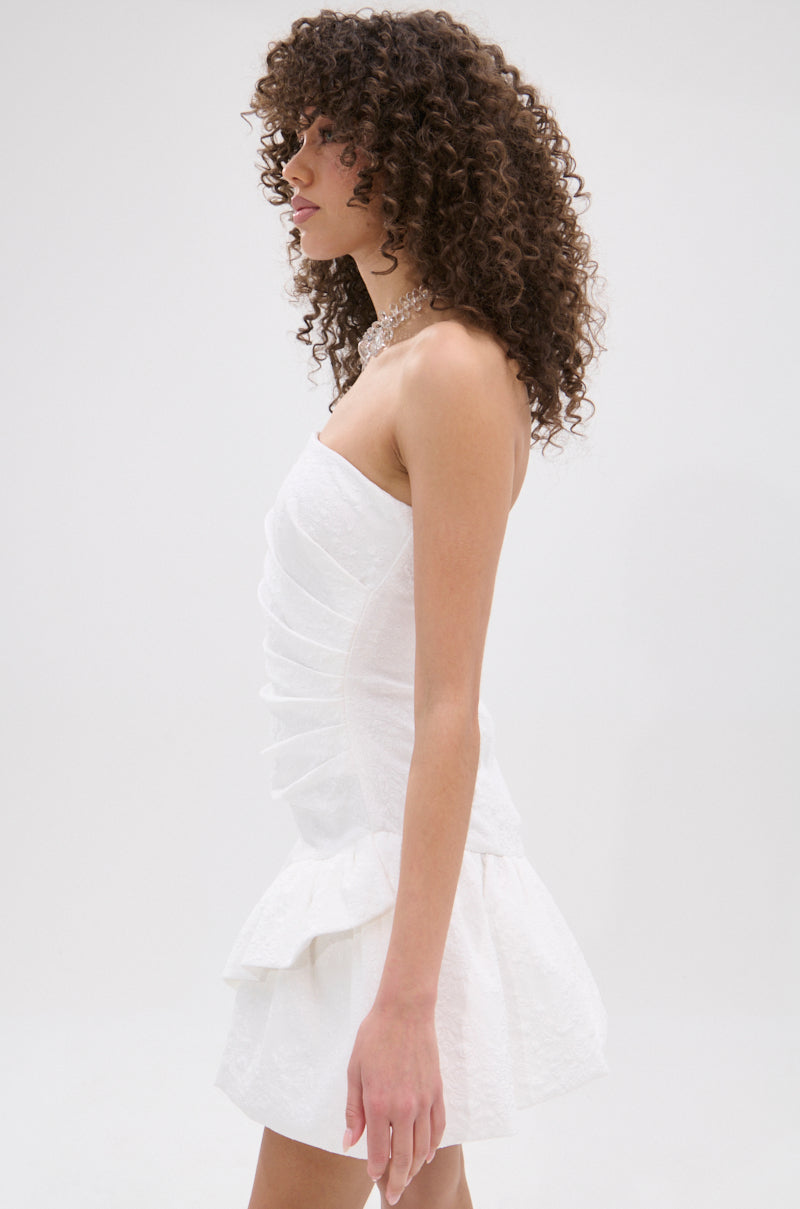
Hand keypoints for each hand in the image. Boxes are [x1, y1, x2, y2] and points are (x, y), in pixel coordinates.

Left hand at [343, 1000, 445, 1204]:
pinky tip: (427, 1154)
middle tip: (395, 1196)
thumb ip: (354, 1111)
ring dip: (415, 1167)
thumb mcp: (354, 1072)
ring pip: (423, 1147)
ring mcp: (423, 1100)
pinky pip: (438, 1128)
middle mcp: (404, 1107)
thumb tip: (349, 1142)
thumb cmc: (374, 1038)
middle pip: (404, 1157)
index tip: (373, 1178)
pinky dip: (433, 1145)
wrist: (404, 1012)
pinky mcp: (437, 1091)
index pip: (379, 1151)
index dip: (376, 1169)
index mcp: (379, 1103)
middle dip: (398, 1180)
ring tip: (409, 1177)